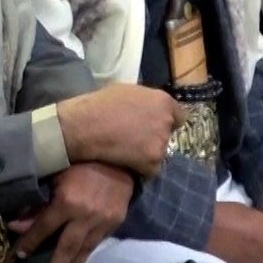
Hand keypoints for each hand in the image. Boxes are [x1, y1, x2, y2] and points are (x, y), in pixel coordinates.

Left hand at [7, 163, 132, 262]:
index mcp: (67, 202)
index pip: (43, 228)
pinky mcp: (115, 223)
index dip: (29, 242)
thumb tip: (16, 225)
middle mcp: (85, 217)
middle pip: (66, 249)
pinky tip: (79, 260)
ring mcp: (102, 222)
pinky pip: (97, 243)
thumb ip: (37, 202)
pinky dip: (87, 253)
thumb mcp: (54, 175)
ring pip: (84, 250)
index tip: (18, 254)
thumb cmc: (81, 161)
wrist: (119, 157)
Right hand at [57, 84, 183, 176]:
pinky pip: (150, 170)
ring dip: (146, 155)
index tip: (151, 127)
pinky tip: (124, 163)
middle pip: (167, 135)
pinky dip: (140, 170)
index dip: (164, 123)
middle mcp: (166, 121)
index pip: (178, 116)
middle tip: (134, 140)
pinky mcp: (152, 162)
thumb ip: (144, 101)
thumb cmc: (99, 105)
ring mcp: (161, 143)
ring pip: (159, 154)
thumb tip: (146, 108)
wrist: (84, 126)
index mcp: (163, 100)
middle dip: (154, 138)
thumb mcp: (126, 91)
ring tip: (126, 153)